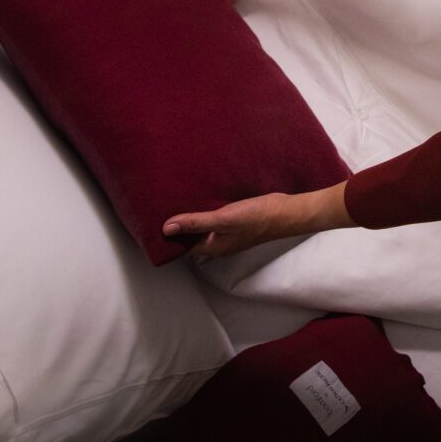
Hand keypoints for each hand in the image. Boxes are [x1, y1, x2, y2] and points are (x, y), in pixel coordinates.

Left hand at [163, 183, 354, 257]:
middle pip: (193, 235)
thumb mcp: (222, 219)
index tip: (154, 221)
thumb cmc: (256, 218)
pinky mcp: (237, 219)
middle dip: (179, 223)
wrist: (286, 211)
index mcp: (213, 247)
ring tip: (176, 197)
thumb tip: (166, 229)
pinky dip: (207, 208)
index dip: (170, 235)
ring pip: (205, 224)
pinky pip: (216, 215)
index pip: (184, 245)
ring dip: (193, 214)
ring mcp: (229, 231)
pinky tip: (201, 194)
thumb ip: (195, 223)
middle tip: (161, 204)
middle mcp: (219, 242)